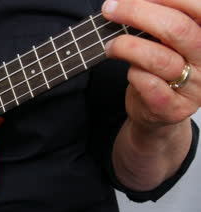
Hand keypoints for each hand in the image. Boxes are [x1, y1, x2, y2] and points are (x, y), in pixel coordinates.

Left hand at [102, 0, 200, 129]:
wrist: (155, 111)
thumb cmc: (160, 69)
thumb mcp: (165, 40)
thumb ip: (158, 20)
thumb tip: (132, 1)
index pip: (198, 8)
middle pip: (177, 29)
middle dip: (137, 13)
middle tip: (111, 9)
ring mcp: (194, 87)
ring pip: (159, 58)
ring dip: (126, 46)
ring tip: (110, 45)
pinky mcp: (173, 108)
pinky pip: (148, 83)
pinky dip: (132, 73)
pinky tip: (128, 70)